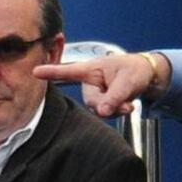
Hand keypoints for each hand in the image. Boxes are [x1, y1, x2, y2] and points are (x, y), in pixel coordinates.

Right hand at [34, 53, 169, 116]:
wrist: (147, 75)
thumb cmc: (135, 70)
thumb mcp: (127, 82)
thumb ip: (114, 97)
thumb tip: (101, 112)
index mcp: (92, 69)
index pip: (69, 71)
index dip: (52, 72)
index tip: (35, 72)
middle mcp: (90, 82)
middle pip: (90, 101)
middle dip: (108, 104)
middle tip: (125, 103)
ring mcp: (96, 93)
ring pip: (98, 109)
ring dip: (115, 109)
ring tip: (128, 102)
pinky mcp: (102, 102)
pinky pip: (105, 112)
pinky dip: (117, 111)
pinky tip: (127, 105)